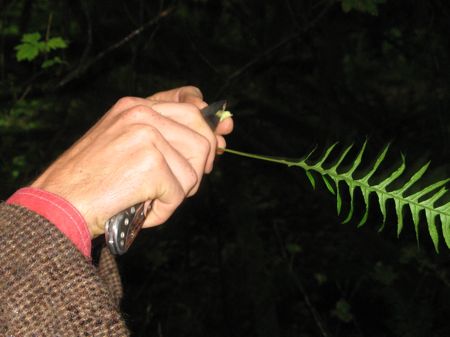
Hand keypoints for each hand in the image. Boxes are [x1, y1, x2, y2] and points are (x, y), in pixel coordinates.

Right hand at [31, 86, 232, 237]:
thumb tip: (218, 137)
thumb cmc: (91, 181)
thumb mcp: (123, 145)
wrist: (57, 204)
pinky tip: (141, 212)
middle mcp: (141, 114)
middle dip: (202, 164)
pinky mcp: (150, 164)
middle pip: (201, 134)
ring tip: (151, 200)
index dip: (208, 118)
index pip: (188, 99)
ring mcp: (146, 136)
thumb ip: (163, 137)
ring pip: (195, 168)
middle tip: (184, 185)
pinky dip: (164, 211)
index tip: (220, 133)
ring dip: (179, 192)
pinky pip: (179, 194)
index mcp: (134, 106)